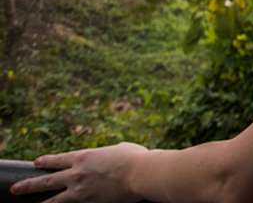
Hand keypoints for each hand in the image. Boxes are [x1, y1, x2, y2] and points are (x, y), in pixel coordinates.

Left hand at [9, 143, 146, 201]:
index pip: (58, 159)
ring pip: (53, 199)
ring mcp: (80, 190)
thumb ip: (111, 153)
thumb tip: (113, 155)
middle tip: (16, 188)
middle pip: (46, 180)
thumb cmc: (136, 158)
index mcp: (84, 156)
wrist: (141, 173)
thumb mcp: (121, 149)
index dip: (46, 161)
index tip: (37, 162)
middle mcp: (77, 173)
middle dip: (29, 184)